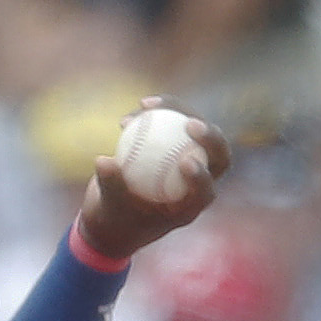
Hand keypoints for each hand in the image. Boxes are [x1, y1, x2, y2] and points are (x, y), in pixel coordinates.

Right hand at [73, 97, 232, 264]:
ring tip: (153, 106)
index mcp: (190, 204)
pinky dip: (161, 112)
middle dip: (211, 138)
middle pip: (218, 155)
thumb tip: (103, 160)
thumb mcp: (106, 207)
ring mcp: (193, 157)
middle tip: (190, 124)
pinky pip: (176, 123)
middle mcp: (200, 180)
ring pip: (197, 131)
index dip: (202, 176)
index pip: (205, 190)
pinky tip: (143, 104)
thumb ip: (110, 185)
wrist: (114, 210)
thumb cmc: (113, 217)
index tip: (184, 163)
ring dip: (179, 112)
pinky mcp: (182, 142)